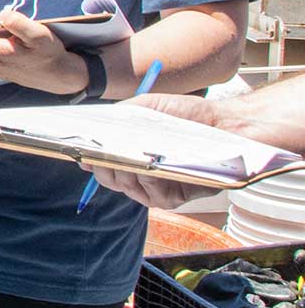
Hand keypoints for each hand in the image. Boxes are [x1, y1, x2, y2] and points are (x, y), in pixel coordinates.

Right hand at [89, 93, 234, 206]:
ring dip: (127, 170)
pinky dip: (148, 178)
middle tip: (108, 151)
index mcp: (131, 154)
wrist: (223, 124)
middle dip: (104, 165)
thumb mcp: (143, 109)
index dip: (89, 158)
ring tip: (134, 154)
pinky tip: (154, 166)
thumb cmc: (185, 114)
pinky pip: (150, 193)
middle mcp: (141, 174)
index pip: (100, 163)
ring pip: (125, 187)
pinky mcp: (174, 198)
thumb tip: (87, 133)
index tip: (83, 152)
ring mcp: (156, 188)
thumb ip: (114, 121)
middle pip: (108, 179)